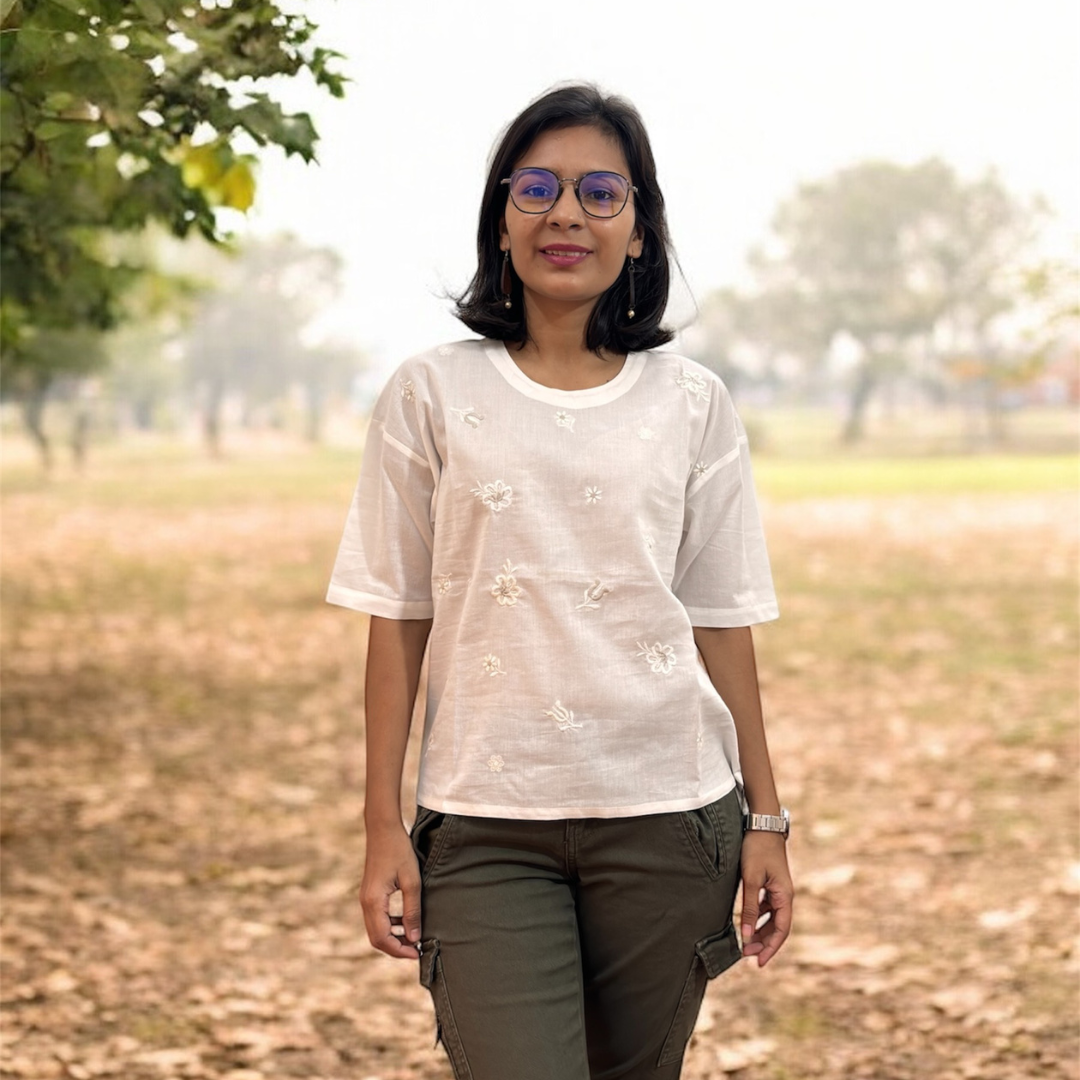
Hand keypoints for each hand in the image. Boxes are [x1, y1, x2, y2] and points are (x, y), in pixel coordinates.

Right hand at [360, 822, 422, 959]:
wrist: (383, 829)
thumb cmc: (399, 851)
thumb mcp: (411, 881)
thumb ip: (412, 911)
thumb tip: (414, 938)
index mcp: (374, 902)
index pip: (383, 939)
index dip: (400, 951)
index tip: (417, 953)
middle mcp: (365, 903)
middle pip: (377, 938)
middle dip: (396, 948)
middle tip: (416, 950)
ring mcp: (365, 898)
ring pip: (376, 929)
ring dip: (393, 937)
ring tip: (414, 937)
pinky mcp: (370, 893)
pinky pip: (377, 918)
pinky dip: (390, 925)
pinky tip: (406, 921)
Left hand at [739, 831, 793, 967]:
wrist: (762, 824)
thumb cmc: (756, 850)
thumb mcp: (751, 879)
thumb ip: (749, 907)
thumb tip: (746, 935)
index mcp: (785, 896)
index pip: (781, 930)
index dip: (771, 948)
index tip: (759, 963)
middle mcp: (786, 895)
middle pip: (778, 927)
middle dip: (763, 942)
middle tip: (746, 955)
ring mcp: (779, 889)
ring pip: (772, 918)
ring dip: (760, 931)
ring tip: (745, 943)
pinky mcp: (771, 883)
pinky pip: (767, 907)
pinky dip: (758, 917)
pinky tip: (746, 921)